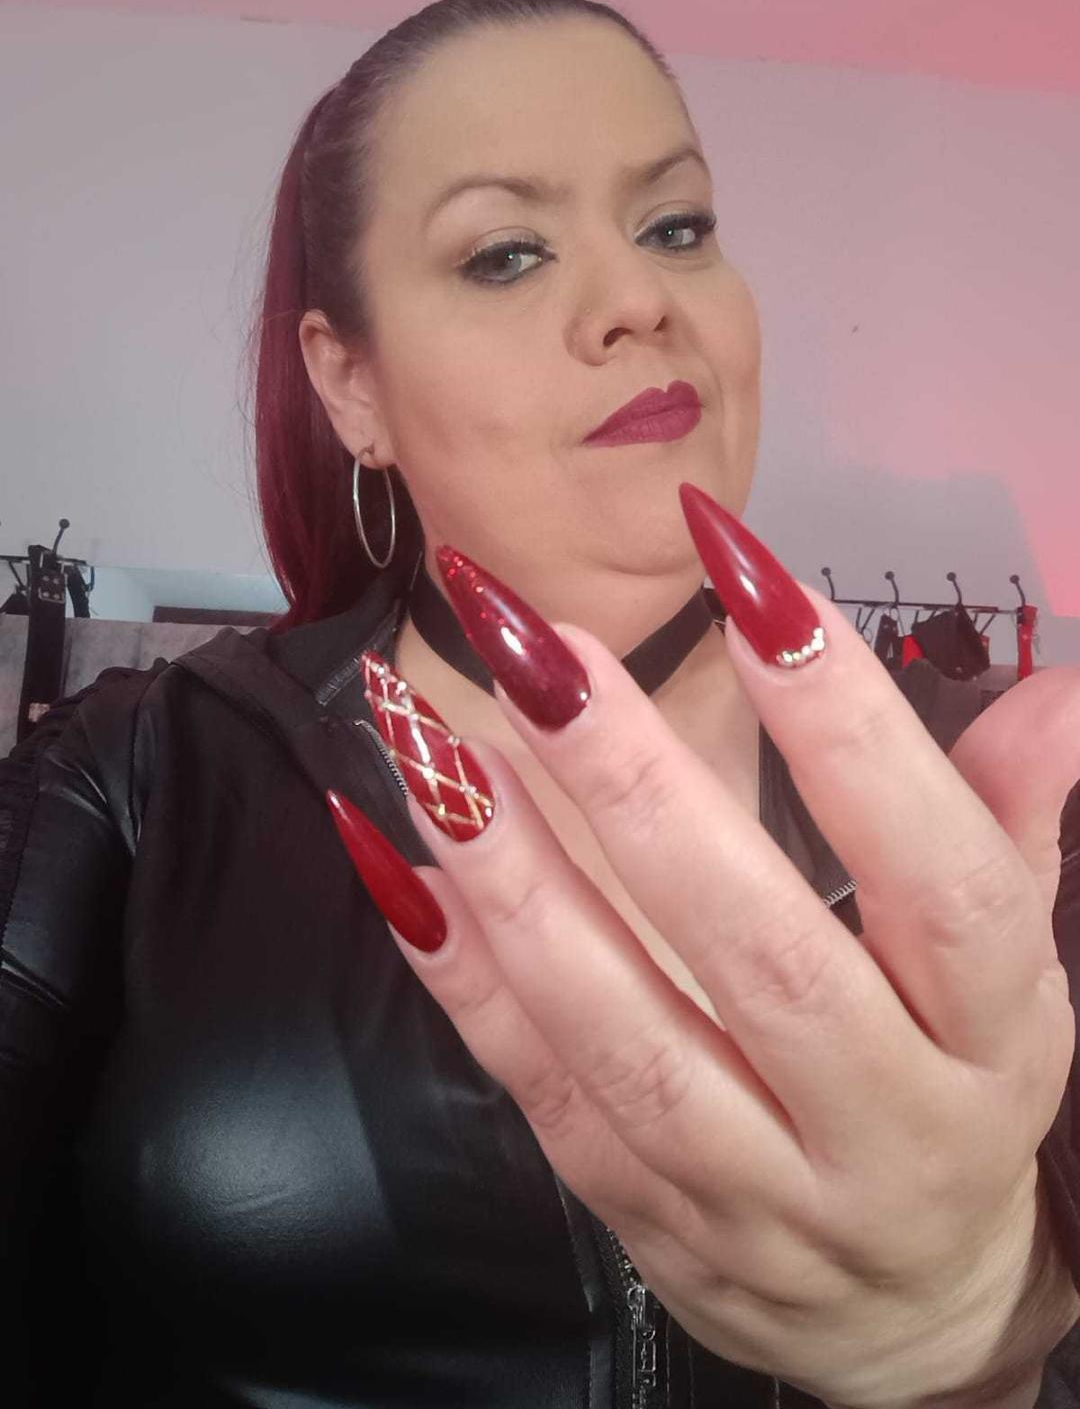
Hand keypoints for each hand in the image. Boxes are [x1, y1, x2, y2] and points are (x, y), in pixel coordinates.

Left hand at [328, 485, 1079, 1408]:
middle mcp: (878, 1123)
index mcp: (993, 1038)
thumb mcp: (1012, 970)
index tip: (753, 589)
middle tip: (539, 650)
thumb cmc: (957, 1088)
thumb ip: (1009, 823)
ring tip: (434, 741)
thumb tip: (1057, 687)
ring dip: (518, 879)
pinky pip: (540, 1094)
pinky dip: (461, 976)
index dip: (852, 735)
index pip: (938, 883)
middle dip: (637, 789)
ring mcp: (752, 1190)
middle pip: (757, 956)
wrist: (908, 1316)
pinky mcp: (643, 1220)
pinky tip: (396, 859)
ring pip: (622, 1035)